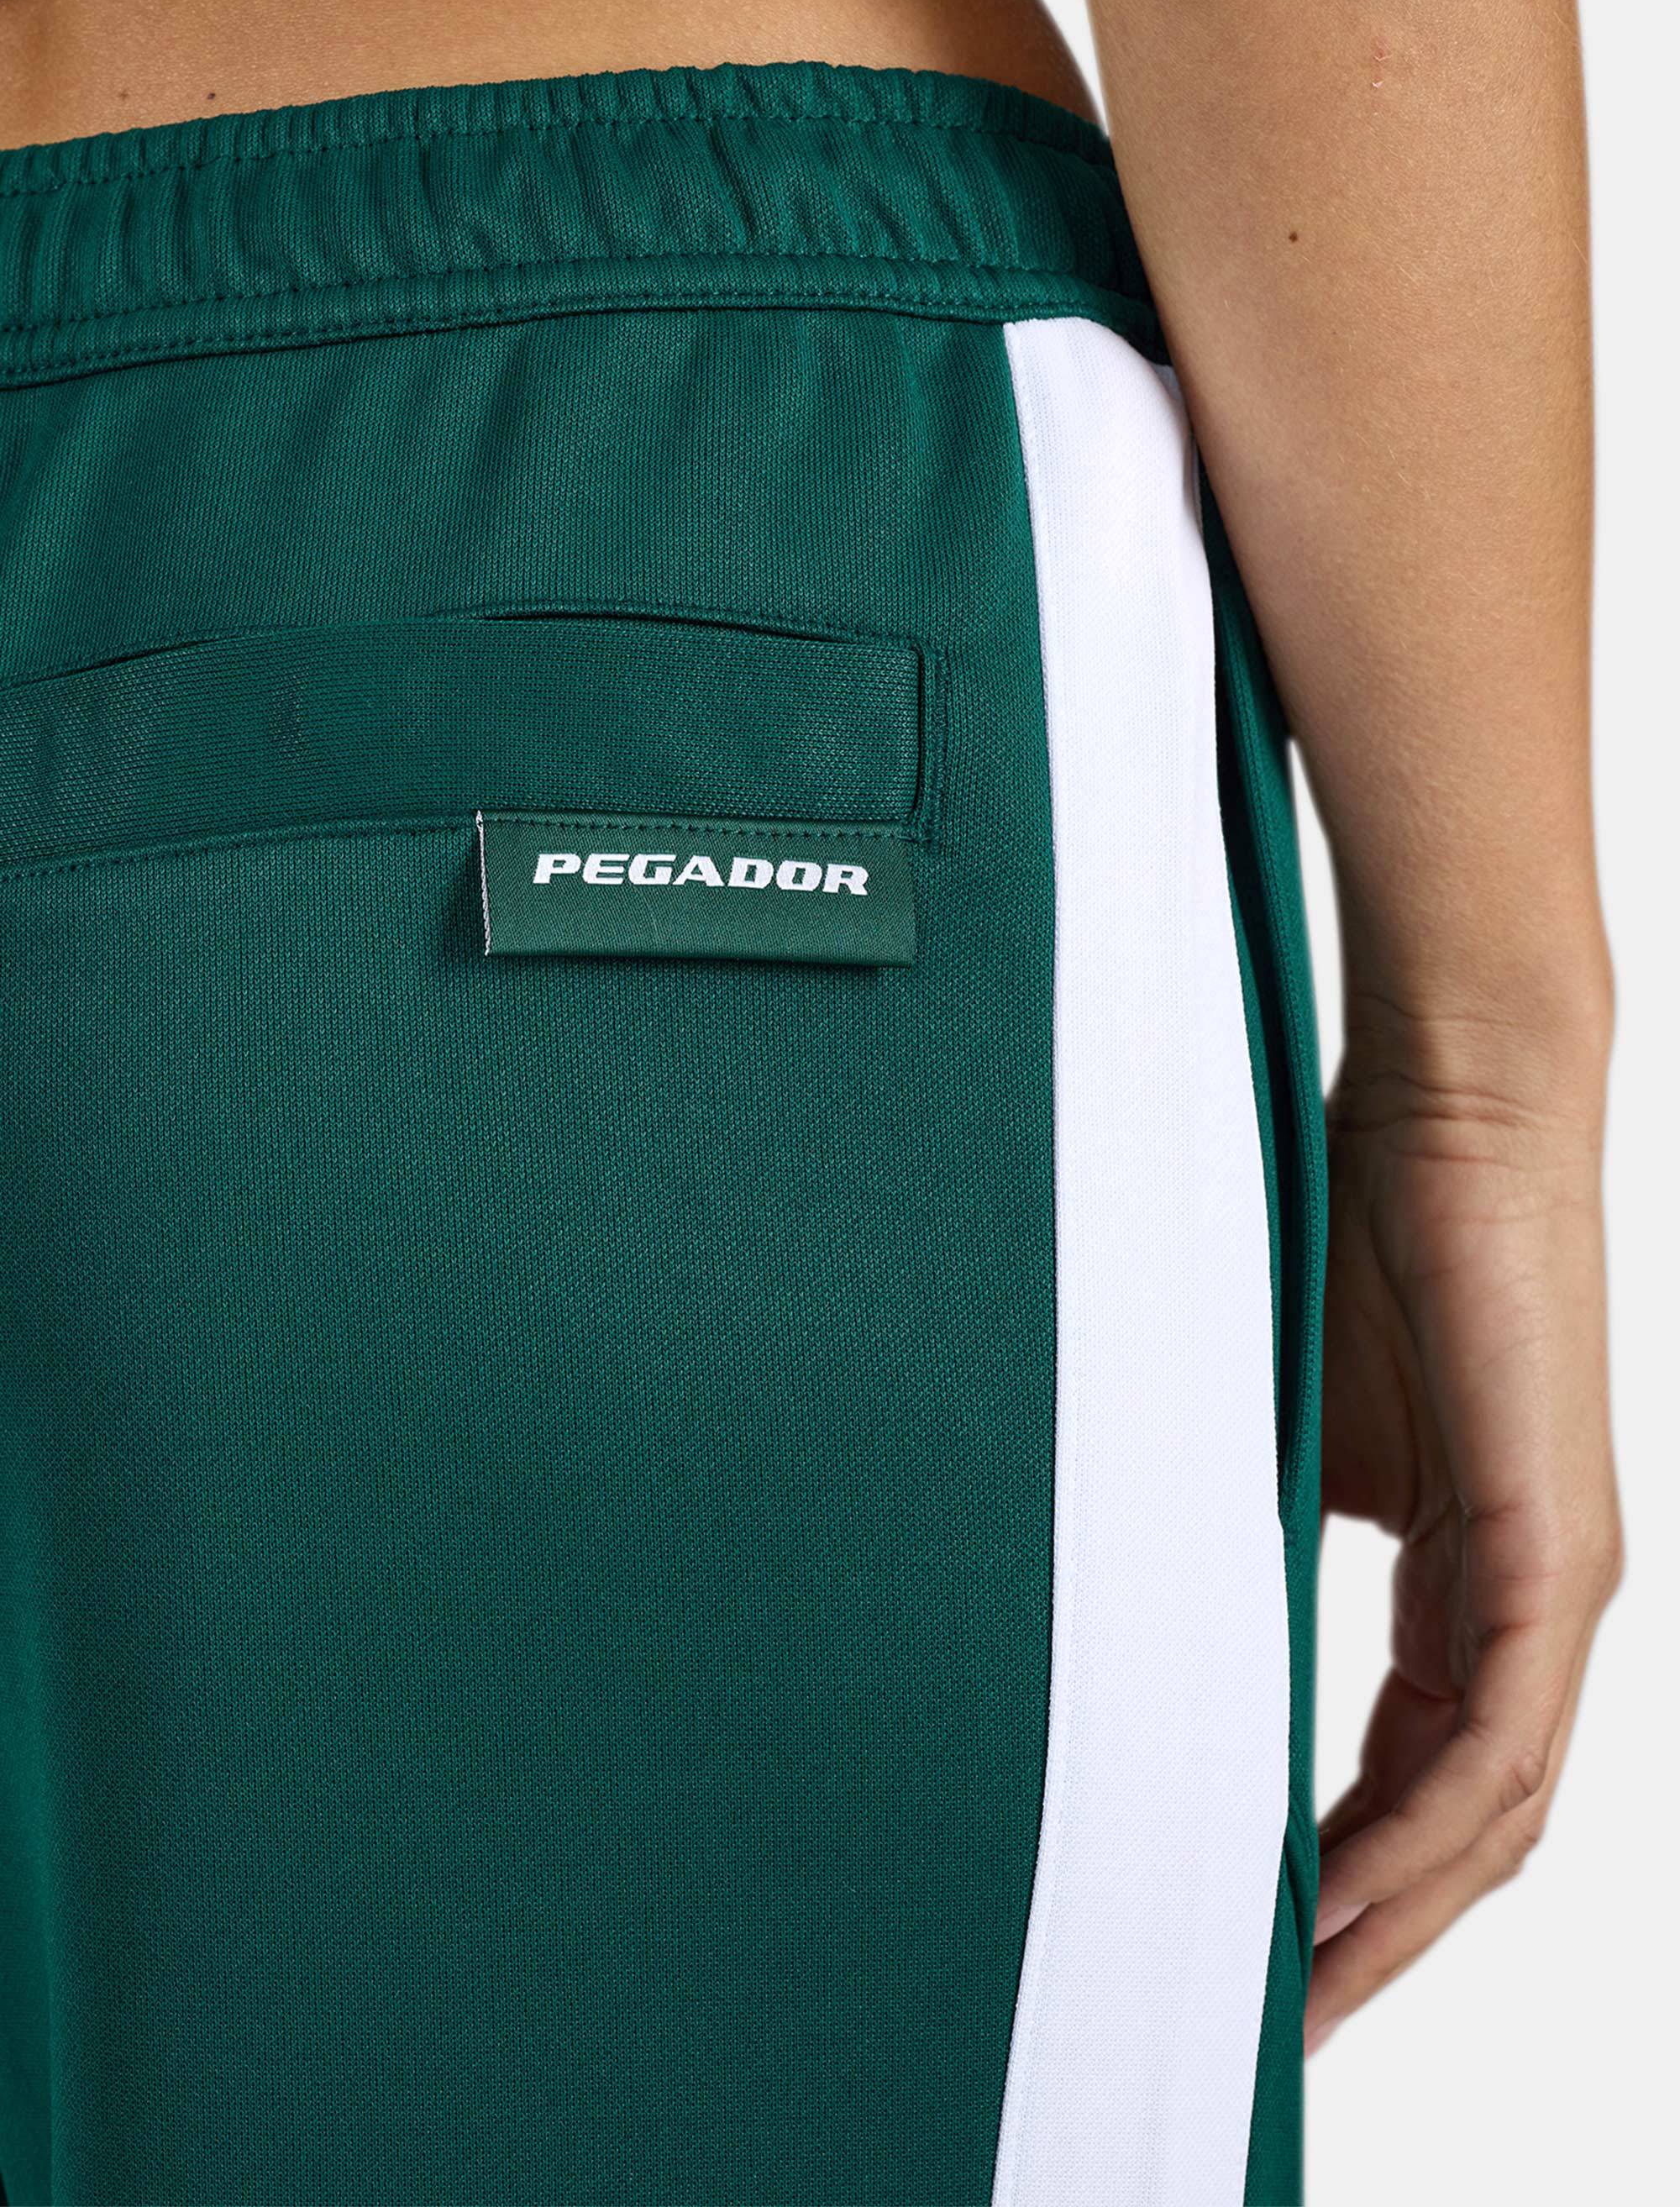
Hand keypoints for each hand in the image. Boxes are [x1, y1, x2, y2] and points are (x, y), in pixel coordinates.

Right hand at [1307, 1000, 1620, 2054]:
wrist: (1452, 1104)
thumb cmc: (1361, 1233)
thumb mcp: (1283, 1429)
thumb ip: (1249, 1535)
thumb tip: (1148, 1613)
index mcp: (1472, 1582)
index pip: (1418, 1776)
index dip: (1346, 1880)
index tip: (1256, 1948)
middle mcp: (1532, 1603)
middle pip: (1463, 1829)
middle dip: (1371, 1942)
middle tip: (1273, 2026)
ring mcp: (1554, 1581)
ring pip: (1489, 1810)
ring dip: (1392, 1918)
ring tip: (1294, 1996)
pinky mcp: (1552, 1548)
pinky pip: (1494, 1737)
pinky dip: (1418, 1829)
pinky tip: (1341, 1893)